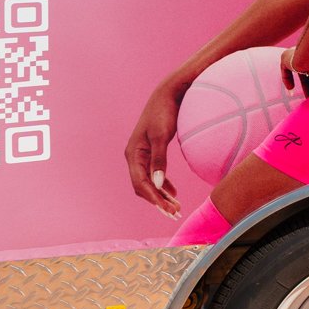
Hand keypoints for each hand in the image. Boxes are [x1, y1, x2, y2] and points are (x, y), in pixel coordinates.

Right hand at [125, 84, 185, 215]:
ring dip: (160, 196)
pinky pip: (153, 175)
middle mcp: (134, 156)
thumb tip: (159, 184)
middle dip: (157, 201)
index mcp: (133, 153)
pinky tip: (173, 193)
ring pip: (148, 182)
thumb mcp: (162, 136)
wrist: (168, 94)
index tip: (168, 210)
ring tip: (175, 207)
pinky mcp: (150, 152)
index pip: (140, 184)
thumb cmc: (164, 112)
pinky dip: (162, 186)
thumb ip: (160, 160)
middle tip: (175, 213)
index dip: (154, 199)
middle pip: (142, 186)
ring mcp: (141, 155)